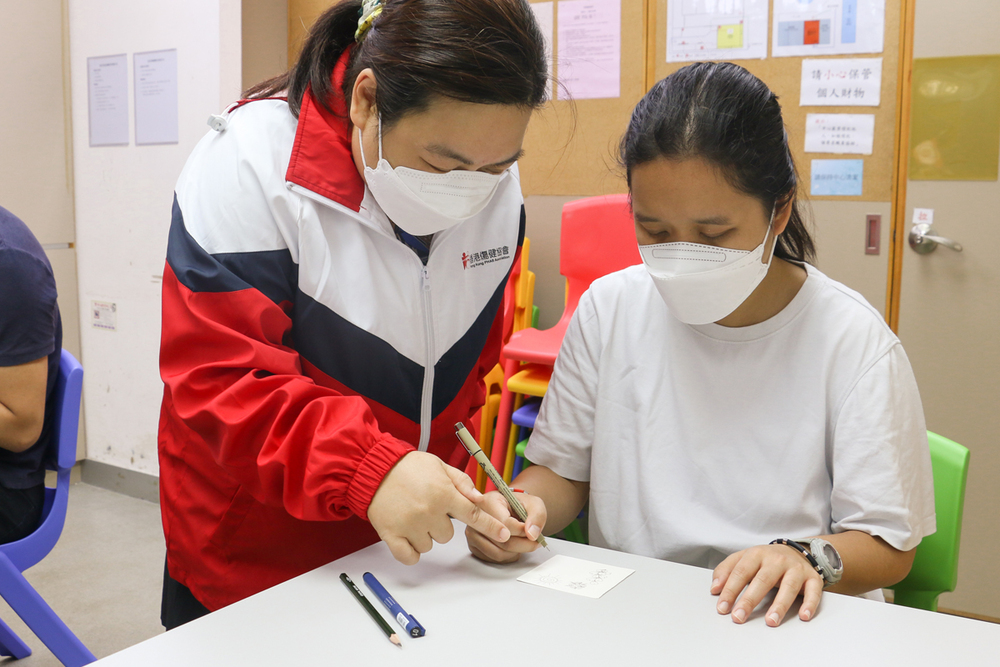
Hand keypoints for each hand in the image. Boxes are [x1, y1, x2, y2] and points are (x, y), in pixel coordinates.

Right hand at [368, 451, 510, 564]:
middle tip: (427, 507)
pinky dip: (411, 551)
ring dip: (425, 535)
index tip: (504, 536)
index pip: (474, 515)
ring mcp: (410, 526)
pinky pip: (410, 557)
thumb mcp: (439, 466)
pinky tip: (408, 536)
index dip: (492, 527)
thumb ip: (462, 482)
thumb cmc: (408, 467)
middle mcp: (429, 512)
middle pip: (448, 535)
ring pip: (430, 545)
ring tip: (413, 514)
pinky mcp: (391, 535)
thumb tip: (479, 498)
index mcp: (443, 494)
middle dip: (442, 524)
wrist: (373, 469)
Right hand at [466, 490, 546, 563]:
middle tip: (534, 542)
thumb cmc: (518, 505)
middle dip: (523, 545)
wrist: (508, 509)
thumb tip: (532, 534)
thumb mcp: (534, 504)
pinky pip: (493, 559)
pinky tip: (513, 547)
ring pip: (498, 553)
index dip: (522, 531)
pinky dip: (508, 557)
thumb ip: (537, 516)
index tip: (532, 531)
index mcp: (488, 501)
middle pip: (502, 542)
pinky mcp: (474, 546)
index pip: (505, 524)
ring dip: (516, 552)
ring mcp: (472, 533)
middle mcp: (476, 518)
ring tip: (523, 543)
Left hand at [711, 544, 823, 626]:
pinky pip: (813, 591)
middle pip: (762, 580)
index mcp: (757, 554)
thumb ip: (726, 570)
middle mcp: (777, 560)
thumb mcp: (744, 559)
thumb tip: (714, 589)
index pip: (741, 572)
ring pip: (789, 586)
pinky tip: (804, 616)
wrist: (796, 551)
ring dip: (779, 605)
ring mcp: (796, 569)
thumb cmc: (765, 560)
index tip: (722, 608)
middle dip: (749, 600)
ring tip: (770, 621)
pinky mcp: (813, 578)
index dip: (730, 590)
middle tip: (739, 617)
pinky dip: (810, 604)